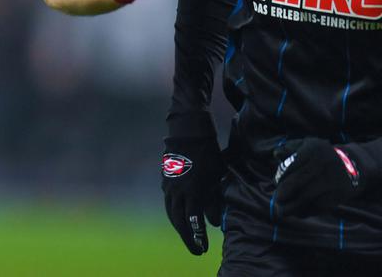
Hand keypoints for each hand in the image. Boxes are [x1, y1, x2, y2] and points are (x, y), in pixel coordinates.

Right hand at [162, 127, 224, 254]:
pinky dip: (174, 212)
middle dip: (187, 237)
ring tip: (188, 235)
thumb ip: (215, 201)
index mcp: (191, 191)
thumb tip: (215, 223)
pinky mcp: (165, 179)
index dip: (197, 237)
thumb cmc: (208, 154)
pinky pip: (168, 201)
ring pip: (170, 212)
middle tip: (196, 248)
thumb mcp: (216, 178)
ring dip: (179, 226)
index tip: (203, 248)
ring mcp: (168, 185)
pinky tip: (180, 215)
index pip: (192, 222)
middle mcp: (176, 191)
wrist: (189, 132)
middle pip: (178, 221)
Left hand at [273, 138, 360, 218]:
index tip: (276, 183)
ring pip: (305, 197)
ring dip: (291, 207)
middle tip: (277, 201)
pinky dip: (305, 212)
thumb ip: (290, 148)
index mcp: (312, 150)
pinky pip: (317, 207)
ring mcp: (330, 181)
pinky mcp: (337, 195)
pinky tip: (298, 212)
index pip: (289, 167)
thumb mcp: (309, 145)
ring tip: (283, 211)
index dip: (280, 177)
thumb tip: (276, 154)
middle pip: (296, 183)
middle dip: (282, 194)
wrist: (355, 166)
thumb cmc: (323, 155)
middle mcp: (321, 165)